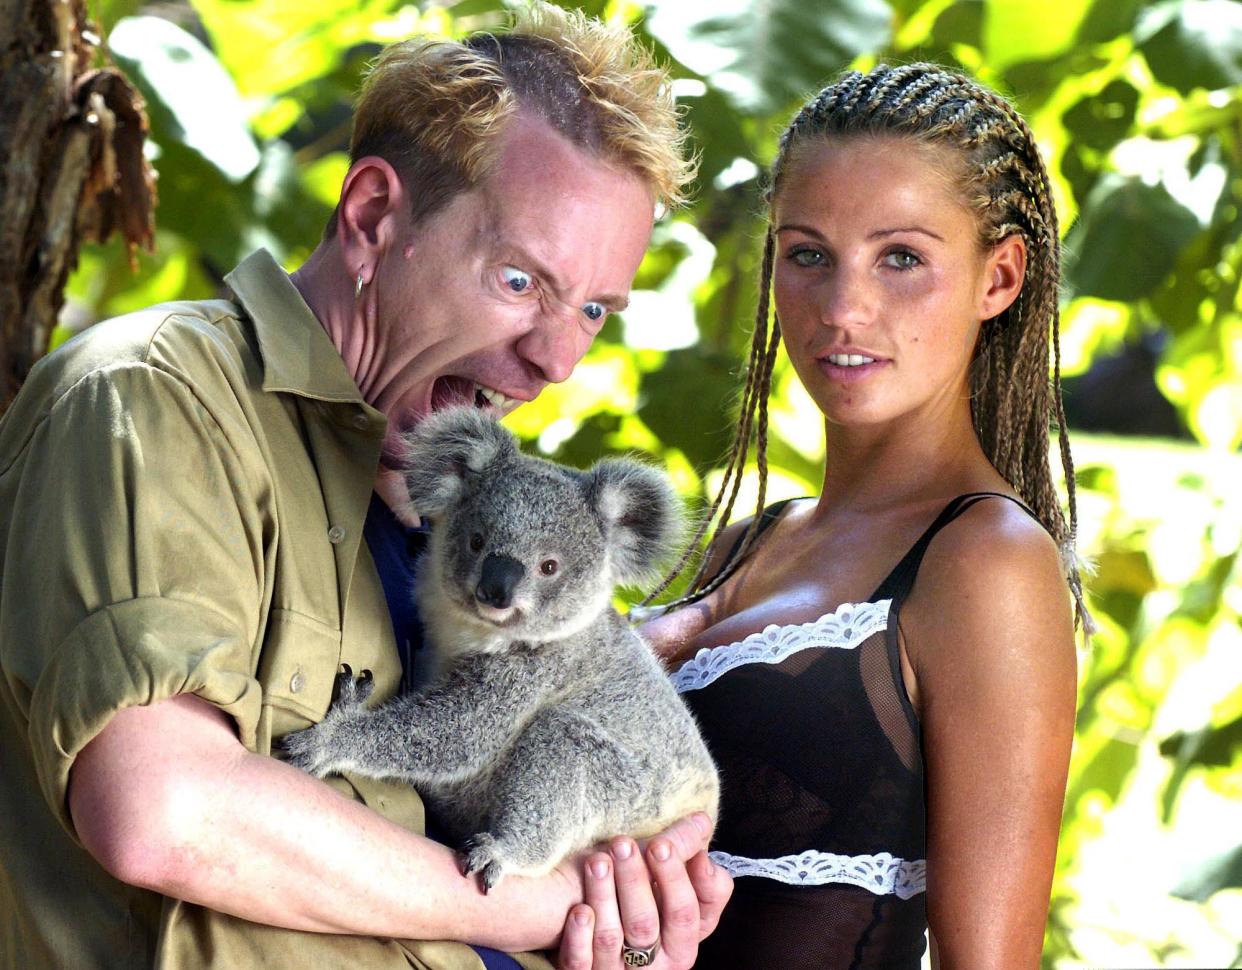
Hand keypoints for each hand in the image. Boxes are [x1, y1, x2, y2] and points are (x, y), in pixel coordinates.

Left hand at [556, 813, 732, 969]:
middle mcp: (655, 963)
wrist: (583, 922)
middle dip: (635, 880)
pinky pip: (583, 963)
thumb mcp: (662, 876)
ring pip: (611, 938)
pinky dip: (580, 937)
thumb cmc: (634, 895)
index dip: (678, 878)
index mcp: (682, 940)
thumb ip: (684, 852)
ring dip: (603, 897)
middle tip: (622, 843)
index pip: (690, 912)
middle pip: (647, 923)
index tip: (663, 843)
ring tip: (596, 862)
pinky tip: (579, 911)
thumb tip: (701, 821)